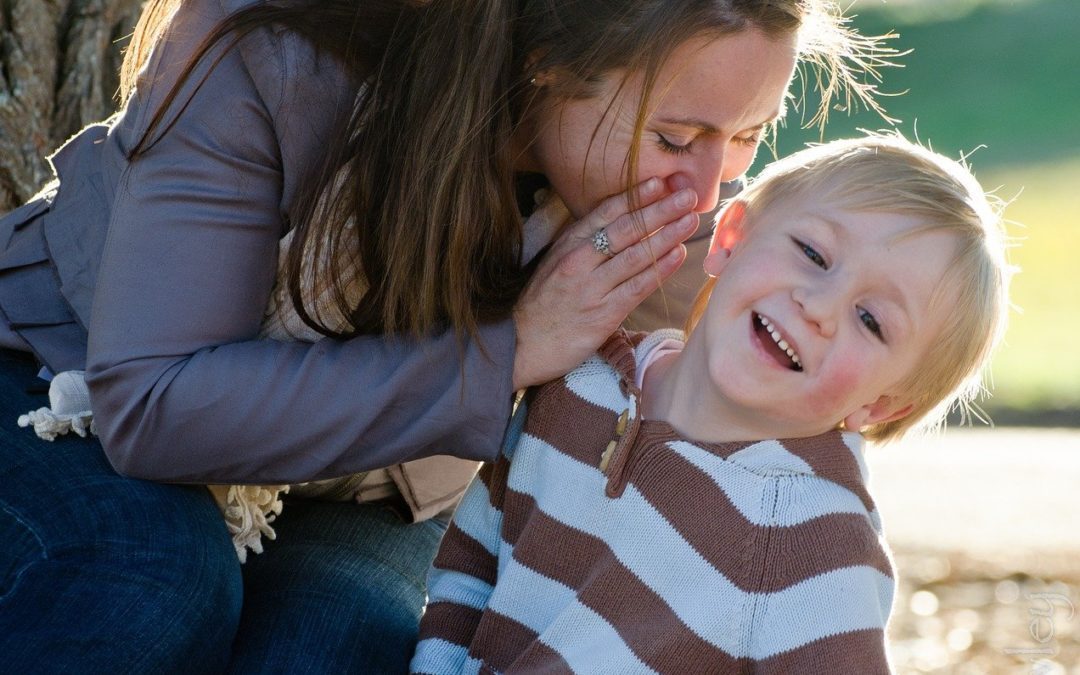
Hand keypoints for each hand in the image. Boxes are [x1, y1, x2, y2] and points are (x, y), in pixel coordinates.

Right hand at [512, 178, 697, 389]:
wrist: (521, 344)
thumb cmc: (542, 304)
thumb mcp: (554, 264)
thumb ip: (582, 245)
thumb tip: (617, 225)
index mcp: (567, 244)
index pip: (605, 213)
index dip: (635, 196)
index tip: (660, 182)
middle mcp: (579, 260)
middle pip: (625, 229)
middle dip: (659, 210)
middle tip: (688, 196)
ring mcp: (592, 287)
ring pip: (636, 255)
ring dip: (667, 235)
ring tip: (690, 220)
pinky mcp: (604, 313)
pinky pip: (638, 286)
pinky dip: (660, 268)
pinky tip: (678, 255)